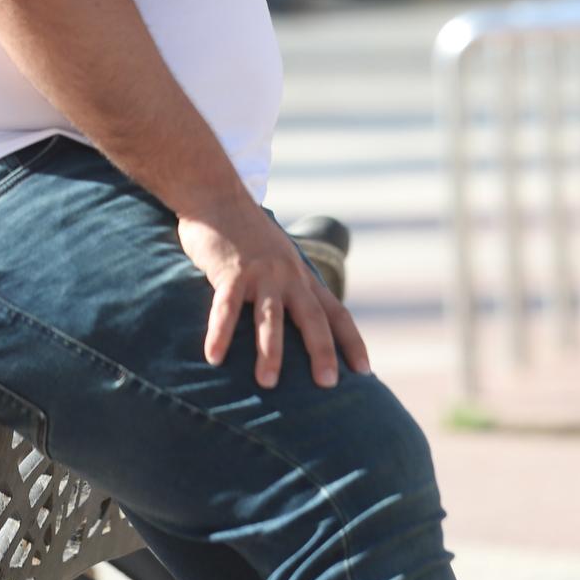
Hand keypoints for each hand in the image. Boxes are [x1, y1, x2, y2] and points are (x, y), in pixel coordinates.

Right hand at [177, 198, 370, 389]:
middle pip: (312, 318)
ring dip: (270, 350)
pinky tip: (214, 358)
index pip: (336, 313)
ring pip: (270, 316)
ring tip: (267, 383)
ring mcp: (260, 273)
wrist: (217, 195)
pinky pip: (226, 307)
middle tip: (328, 384)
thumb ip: (289, 288)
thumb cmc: (245, 235)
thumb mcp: (278, 259)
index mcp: (301, 277)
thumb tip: (298, 326)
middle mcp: (287, 276)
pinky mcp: (230, 271)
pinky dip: (220, 332)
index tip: (365, 372)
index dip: (352, 342)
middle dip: (322, 351)